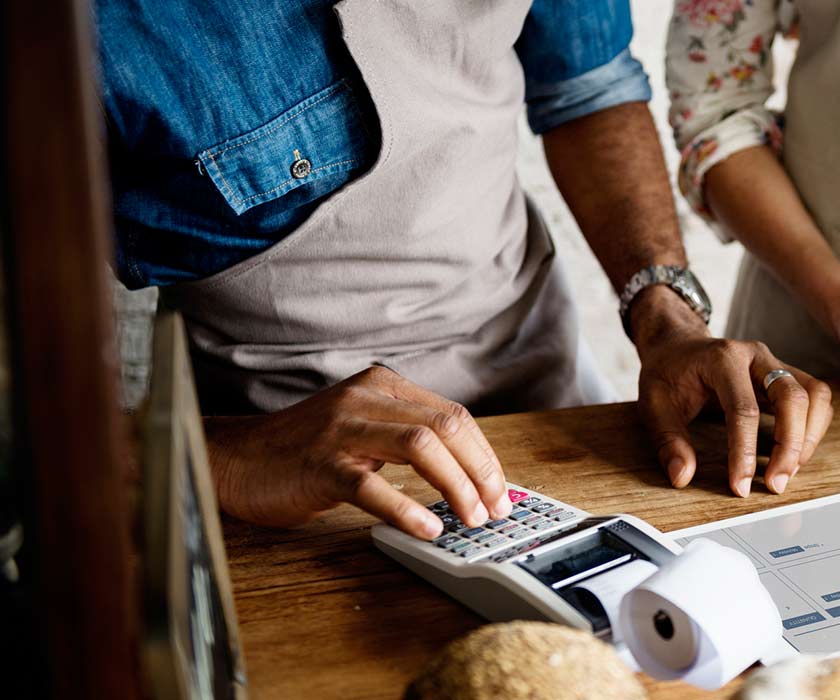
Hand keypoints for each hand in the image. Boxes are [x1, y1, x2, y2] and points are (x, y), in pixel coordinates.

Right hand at [204, 366, 510, 540]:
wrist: (235, 459)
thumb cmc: (303, 450)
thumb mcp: (362, 427)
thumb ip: (406, 435)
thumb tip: (466, 471)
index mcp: (382, 386)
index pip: (454, 415)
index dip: (485, 456)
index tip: (501, 490)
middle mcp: (366, 398)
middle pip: (447, 427)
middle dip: (481, 471)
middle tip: (496, 508)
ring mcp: (342, 430)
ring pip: (421, 447)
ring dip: (456, 486)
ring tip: (470, 518)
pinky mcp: (320, 465)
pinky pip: (372, 486)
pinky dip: (406, 509)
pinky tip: (427, 529)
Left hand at [632, 287, 832, 497]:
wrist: (678, 345)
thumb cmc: (667, 374)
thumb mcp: (653, 406)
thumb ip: (668, 442)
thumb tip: (683, 477)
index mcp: (722, 359)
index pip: (743, 408)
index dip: (744, 452)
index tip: (740, 486)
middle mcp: (756, 355)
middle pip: (792, 396)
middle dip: (790, 446)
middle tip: (776, 485)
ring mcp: (775, 362)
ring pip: (815, 395)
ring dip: (809, 437)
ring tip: (788, 471)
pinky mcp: (786, 374)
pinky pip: (816, 398)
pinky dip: (813, 428)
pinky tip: (794, 454)